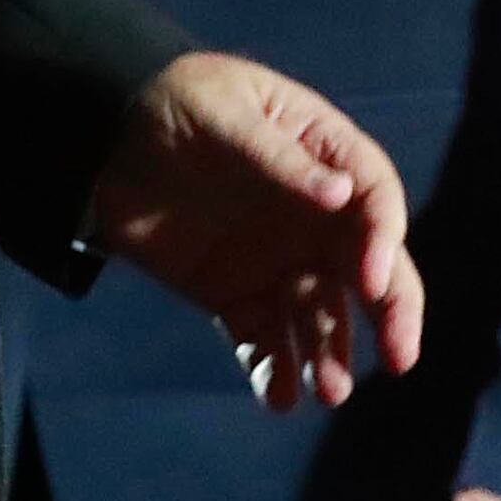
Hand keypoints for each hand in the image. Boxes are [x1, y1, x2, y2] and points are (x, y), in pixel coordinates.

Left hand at [88, 50, 425, 409]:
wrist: (102, 137)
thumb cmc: (174, 101)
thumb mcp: (223, 111)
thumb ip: (276, 156)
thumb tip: (341, 194)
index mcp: (324, 157)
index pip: (374, 201)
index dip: (382, 242)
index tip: (371, 281)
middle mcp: (314, 217)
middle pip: (368, 269)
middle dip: (390, 313)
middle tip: (399, 359)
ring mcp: (277, 259)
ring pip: (319, 315)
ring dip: (329, 353)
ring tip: (327, 392)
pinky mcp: (235, 294)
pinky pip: (264, 339)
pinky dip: (274, 371)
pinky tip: (280, 398)